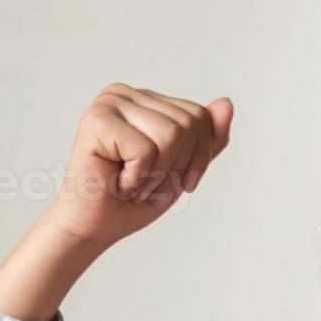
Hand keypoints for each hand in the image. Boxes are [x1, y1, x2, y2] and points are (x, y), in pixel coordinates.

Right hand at [43, 83, 233, 248]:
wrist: (94, 227)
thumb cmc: (134, 199)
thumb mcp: (185, 169)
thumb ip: (209, 139)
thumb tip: (227, 103)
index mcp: (147, 100)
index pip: (200, 116)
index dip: (198, 157)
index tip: (172, 179)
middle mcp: (125, 93)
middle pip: (189, 124)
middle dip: (177, 167)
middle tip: (146, 184)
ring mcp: (108, 103)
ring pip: (172, 134)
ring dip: (158, 175)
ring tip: (132, 183)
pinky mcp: (96, 120)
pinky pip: (146, 150)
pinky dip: (137, 178)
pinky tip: (116, 182)